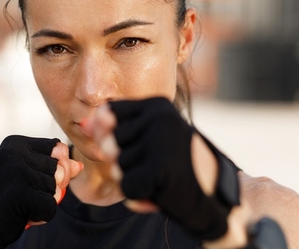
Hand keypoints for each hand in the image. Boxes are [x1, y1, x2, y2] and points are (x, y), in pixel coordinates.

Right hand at [0, 136, 82, 248]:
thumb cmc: (4, 197)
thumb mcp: (27, 176)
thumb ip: (53, 168)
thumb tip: (78, 165)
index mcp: (16, 144)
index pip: (57, 148)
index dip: (55, 167)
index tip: (31, 178)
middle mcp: (16, 154)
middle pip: (60, 169)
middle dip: (49, 187)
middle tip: (24, 194)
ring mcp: (17, 173)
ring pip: (56, 189)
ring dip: (43, 202)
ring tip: (21, 204)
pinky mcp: (20, 195)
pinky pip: (51, 206)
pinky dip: (41, 216)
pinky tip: (23, 215)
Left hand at [83, 97, 239, 239]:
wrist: (216, 194)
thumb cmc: (177, 163)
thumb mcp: (148, 138)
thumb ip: (115, 129)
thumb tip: (83, 123)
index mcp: (156, 104)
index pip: (108, 113)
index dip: (109, 134)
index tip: (132, 146)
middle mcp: (159, 116)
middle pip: (109, 143)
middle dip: (126, 162)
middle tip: (154, 164)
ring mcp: (160, 140)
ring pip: (118, 167)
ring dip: (135, 180)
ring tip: (161, 177)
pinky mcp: (160, 167)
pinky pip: (127, 185)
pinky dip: (139, 195)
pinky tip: (160, 191)